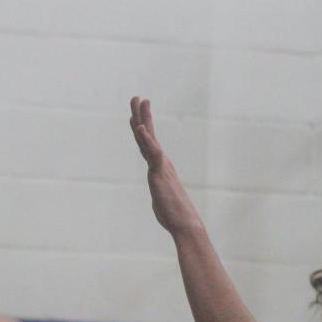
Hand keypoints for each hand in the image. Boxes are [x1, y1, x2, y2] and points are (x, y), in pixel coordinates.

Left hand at [128, 97, 202, 237]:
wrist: (184, 223)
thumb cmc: (174, 215)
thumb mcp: (161, 199)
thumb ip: (159, 191)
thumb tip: (160, 193)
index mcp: (160, 168)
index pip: (148, 145)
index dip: (143, 129)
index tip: (137, 115)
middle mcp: (161, 163)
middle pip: (148, 136)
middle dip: (142, 115)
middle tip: (137, 97)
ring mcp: (160, 167)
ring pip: (149, 139)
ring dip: (143, 119)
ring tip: (139, 102)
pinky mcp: (159, 173)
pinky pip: (152, 153)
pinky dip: (146, 140)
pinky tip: (141, 128)